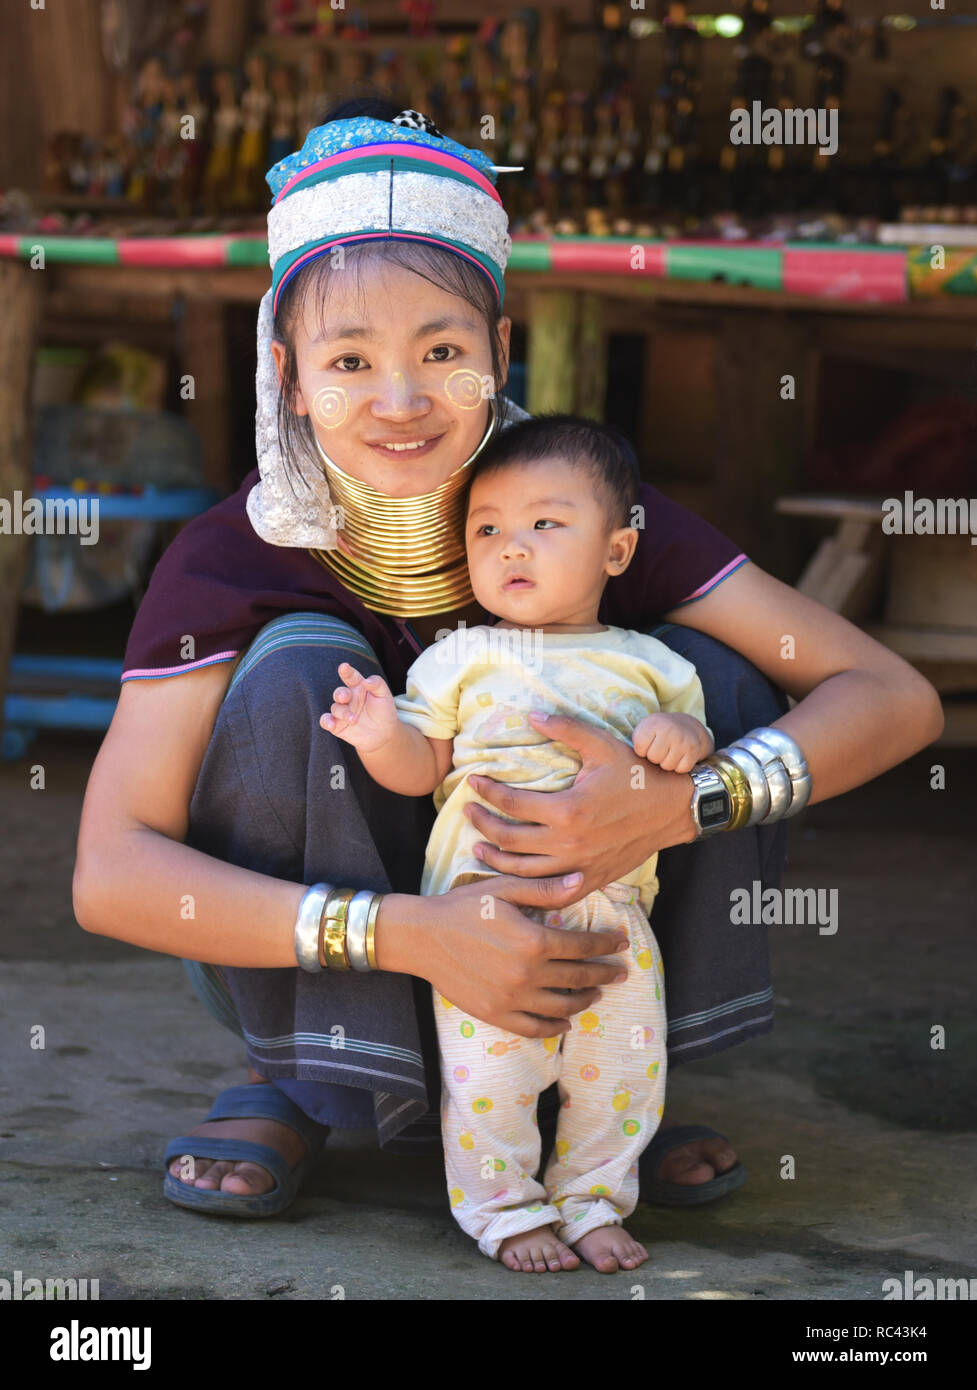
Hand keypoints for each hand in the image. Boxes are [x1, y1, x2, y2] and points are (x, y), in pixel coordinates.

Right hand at [319, 662, 399, 751]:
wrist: (383, 734)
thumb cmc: (384, 711)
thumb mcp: (385, 695)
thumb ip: (377, 684)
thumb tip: (366, 681)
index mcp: (358, 687)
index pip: (351, 677)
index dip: (347, 671)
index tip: (344, 667)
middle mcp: (348, 698)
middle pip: (339, 692)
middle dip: (340, 694)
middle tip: (345, 697)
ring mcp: (341, 710)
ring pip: (335, 708)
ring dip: (343, 713)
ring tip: (354, 720)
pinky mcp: (336, 724)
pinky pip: (325, 720)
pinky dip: (326, 722)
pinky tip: (331, 725)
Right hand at [381, 873, 631, 1037]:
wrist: (423, 936)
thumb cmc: (464, 907)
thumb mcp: (506, 889)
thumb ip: (545, 889)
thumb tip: (582, 880)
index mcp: (534, 941)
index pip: (583, 946)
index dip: (606, 944)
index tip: (622, 942)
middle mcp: (528, 974)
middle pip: (579, 978)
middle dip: (605, 974)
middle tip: (621, 972)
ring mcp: (512, 999)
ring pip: (561, 1006)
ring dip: (584, 1000)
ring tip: (596, 994)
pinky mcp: (496, 1014)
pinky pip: (533, 1028)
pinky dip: (554, 1028)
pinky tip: (565, 1022)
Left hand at [463, 711, 696, 897]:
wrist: (674, 808)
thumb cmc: (637, 774)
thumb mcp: (601, 745)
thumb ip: (565, 729)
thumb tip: (531, 715)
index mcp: (567, 810)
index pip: (511, 803)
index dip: (487, 792)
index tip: (473, 782)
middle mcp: (568, 844)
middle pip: (508, 839)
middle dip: (482, 824)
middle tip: (468, 811)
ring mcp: (578, 866)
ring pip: (522, 870)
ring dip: (494, 858)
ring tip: (477, 846)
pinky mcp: (590, 880)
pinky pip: (549, 890)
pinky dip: (524, 886)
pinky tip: (511, 876)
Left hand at [633, 712, 712, 772]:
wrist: (687, 727)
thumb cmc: (658, 733)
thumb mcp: (644, 729)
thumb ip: (631, 743)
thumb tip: (618, 766)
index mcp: (653, 723)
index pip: (640, 748)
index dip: (642, 750)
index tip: (647, 744)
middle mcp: (669, 729)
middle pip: (654, 758)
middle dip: (654, 758)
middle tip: (660, 749)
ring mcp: (683, 740)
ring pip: (667, 765)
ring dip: (666, 763)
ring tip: (669, 752)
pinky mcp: (693, 750)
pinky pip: (681, 769)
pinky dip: (679, 767)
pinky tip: (679, 756)